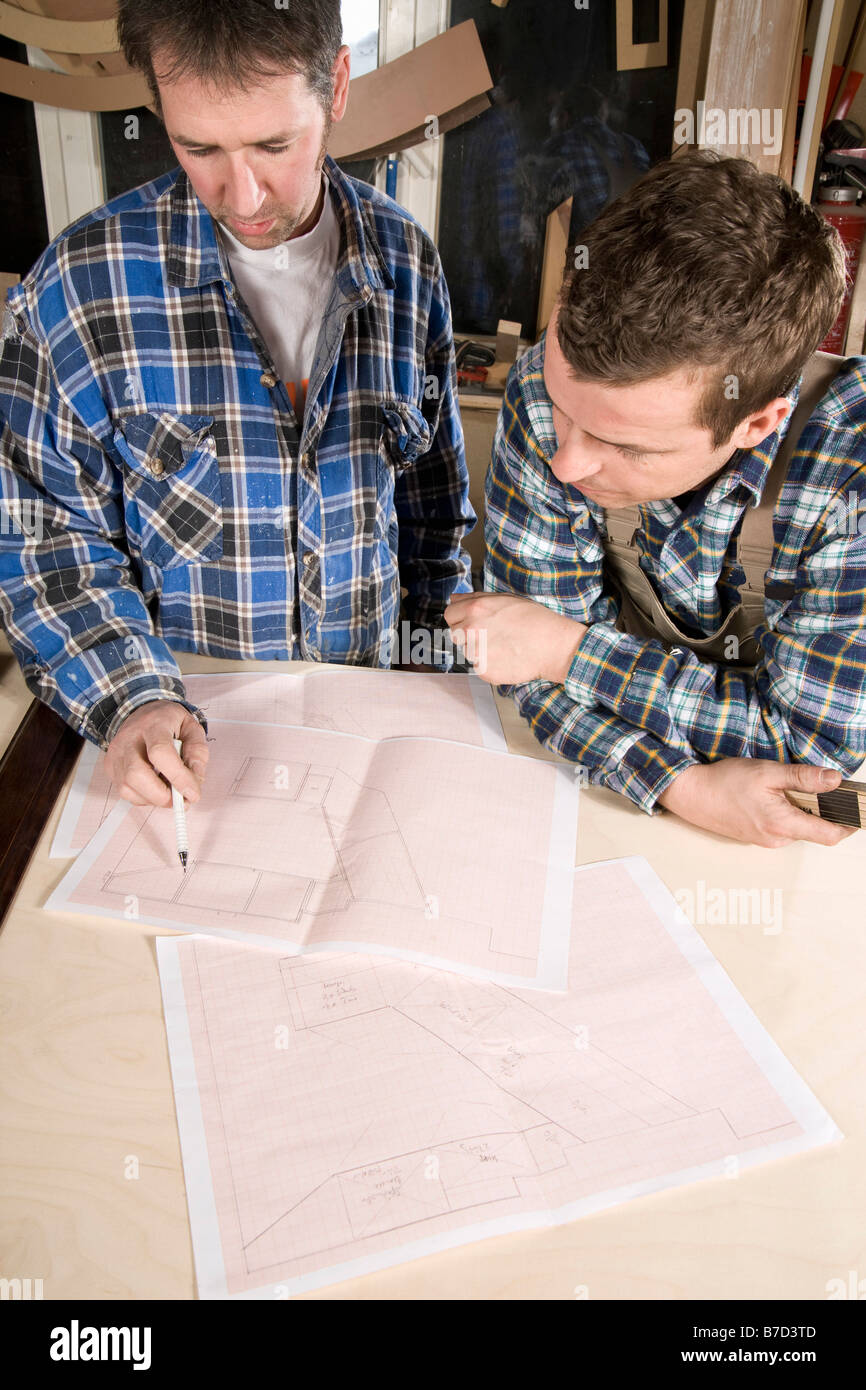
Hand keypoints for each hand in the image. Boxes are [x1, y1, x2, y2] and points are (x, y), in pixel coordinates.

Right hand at [105, 701, 208, 808]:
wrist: (142, 712)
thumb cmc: (168, 722)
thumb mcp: (192, 729)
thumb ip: (197, 753)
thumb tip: (195, 781)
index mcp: (153, 724)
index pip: (160, 753)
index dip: (178, 777)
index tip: (193, 794)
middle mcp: (129, 738)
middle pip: (136, 775)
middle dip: (162, 795)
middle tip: (181, 799)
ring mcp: (116, 753)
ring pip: (128, 788)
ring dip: (154, 798)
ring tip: (168, 789)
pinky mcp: (110, 766)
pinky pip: (125, 792)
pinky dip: (144, 797)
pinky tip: (155, 787)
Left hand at [444, 592, 585, 684]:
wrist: (552, 645)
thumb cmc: (534, 620)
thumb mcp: (505, 598)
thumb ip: (475, 598)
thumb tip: (454, 599)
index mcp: (475, 609)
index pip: (449, 614)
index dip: (461, 617)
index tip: (472, 621)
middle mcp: (471, 630)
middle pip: (455, 634)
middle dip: (468, 634)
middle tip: (492, 634)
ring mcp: (475, 652)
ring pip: (466, 652)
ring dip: (479, 650)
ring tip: (503, 646)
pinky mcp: (483, 671)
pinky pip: (478, 667)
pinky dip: (489, 664)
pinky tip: (506, 657)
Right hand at [658, 758, 855, 846]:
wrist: (690, 794)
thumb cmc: (724, 782)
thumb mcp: (767, 772)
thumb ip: (803, 778)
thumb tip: (835, 780)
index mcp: (783, 825)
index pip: (831, 835)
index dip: (849, 824)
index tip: (857, 809)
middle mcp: (777, 839)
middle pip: (816, 830)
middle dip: (823, 809)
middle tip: (818, 785)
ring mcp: (766, 840)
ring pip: (799, 827)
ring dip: (802, 809)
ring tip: (783, 787)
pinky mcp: (758, 837)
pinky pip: (783, 827)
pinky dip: (786, 812)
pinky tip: (770, 796)